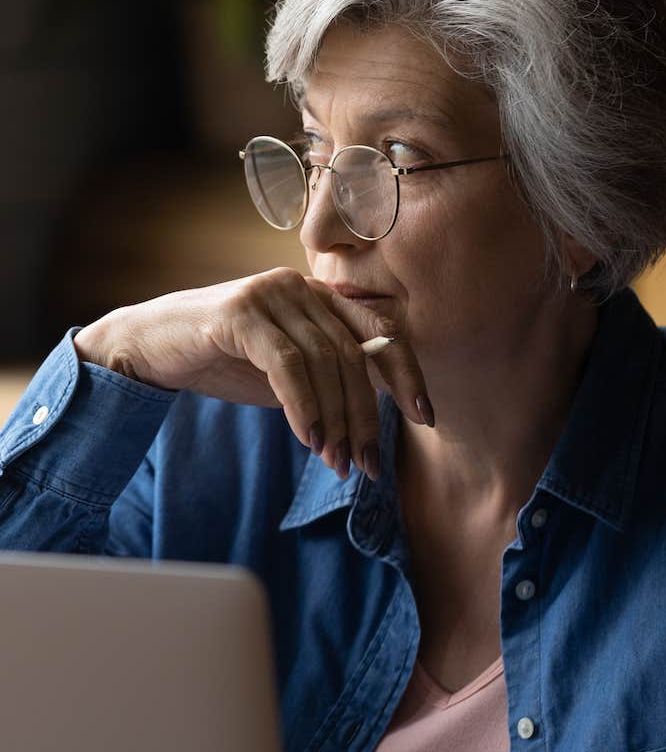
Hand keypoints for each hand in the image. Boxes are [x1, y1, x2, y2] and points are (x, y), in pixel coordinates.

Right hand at [72, 268, 430, 478]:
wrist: (153, 349)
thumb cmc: (227, 362)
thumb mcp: (289, 375)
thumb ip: (329, 382)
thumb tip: (372, 420)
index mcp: (321, 297)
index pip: (380, 332)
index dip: (407, 374)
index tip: (425, 416)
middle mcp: (301, 287)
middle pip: (353, 355)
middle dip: (364, 416)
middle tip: (365, 464)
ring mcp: (271, 292)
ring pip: (324, 362)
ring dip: (334, 420)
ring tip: (334, 461)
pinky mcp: (240, 311)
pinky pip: (287, 364)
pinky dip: (304, 406)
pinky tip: (309, 438)